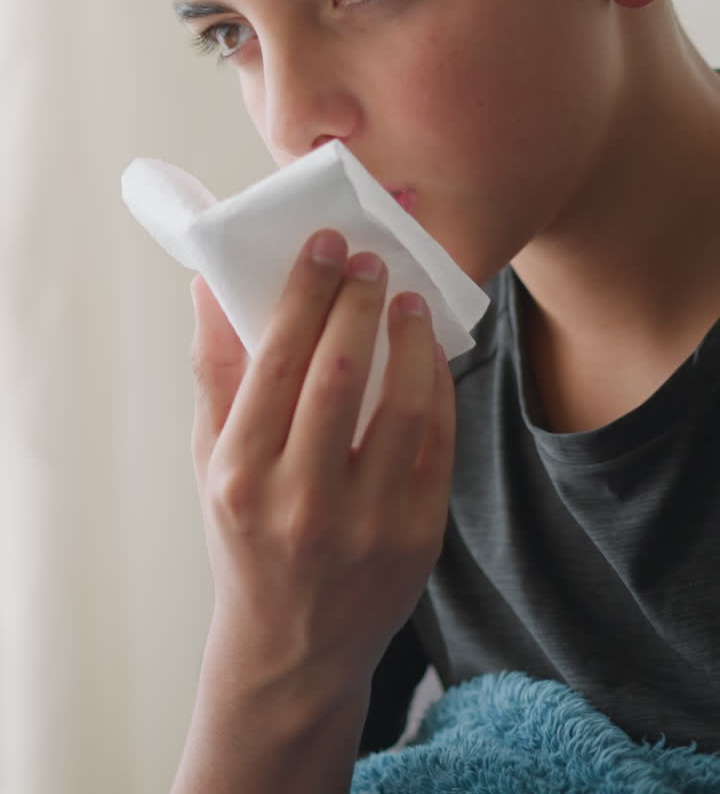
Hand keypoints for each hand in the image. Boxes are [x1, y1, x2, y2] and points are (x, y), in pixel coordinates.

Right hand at [188, 229, 455, 708]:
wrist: (292, 649)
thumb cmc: (245, 541)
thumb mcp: (212, 461)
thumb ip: (215, 372)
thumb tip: (208, 286)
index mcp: (239, 473)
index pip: (277, 359)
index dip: (306, 291)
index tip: (326, 244)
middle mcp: (299, 499)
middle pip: (340, 372)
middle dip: (359, 300)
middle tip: (370, 259)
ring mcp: (365, 523)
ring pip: (404, 404)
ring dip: (411, 338)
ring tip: (408, 301)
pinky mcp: (418, 536)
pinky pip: (438, 442)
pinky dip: (440, 387)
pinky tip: (430, 356)